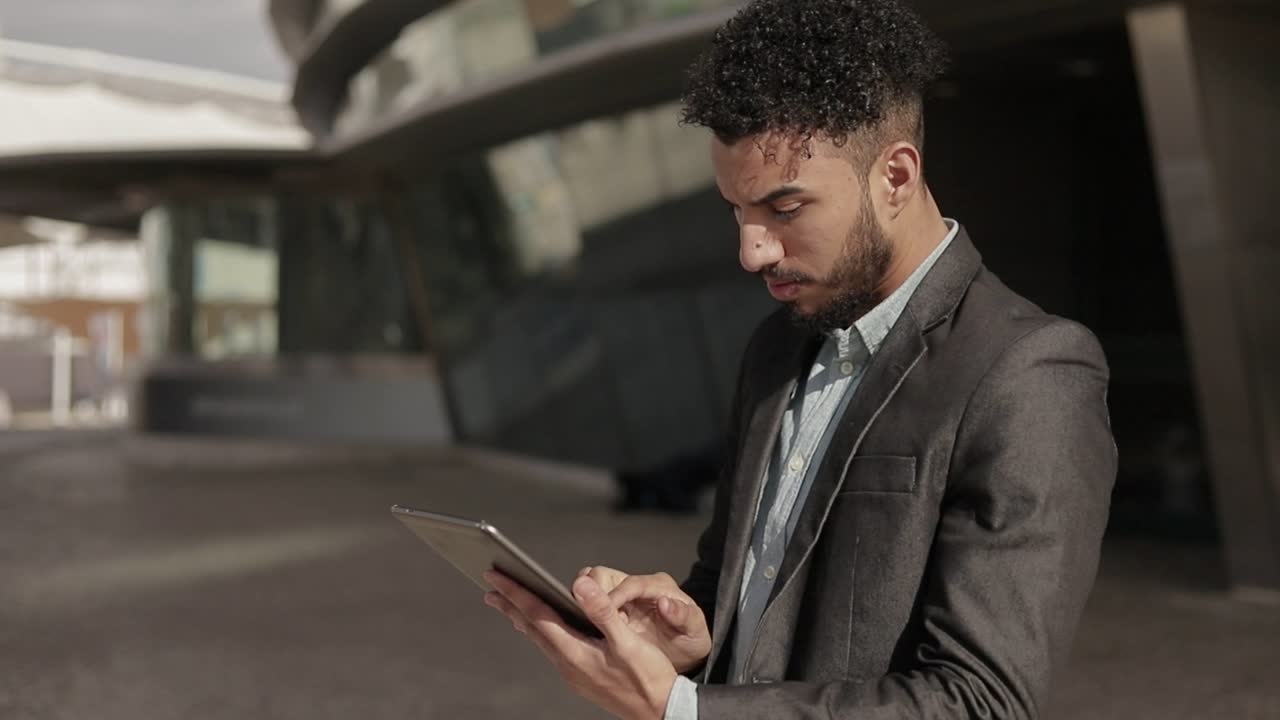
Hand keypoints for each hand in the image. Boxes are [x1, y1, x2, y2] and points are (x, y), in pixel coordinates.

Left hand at [484, 570, 676, 719]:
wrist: (660, 711)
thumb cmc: (648, 678)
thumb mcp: (628, 641)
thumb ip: (602, 611)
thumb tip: (580, 585)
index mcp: (575, 652)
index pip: (537, 614)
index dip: (515, 592)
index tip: (496, 577)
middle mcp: (567, 664)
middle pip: (531, 627)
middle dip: (510, 606)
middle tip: (490, 588)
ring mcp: (573, 672)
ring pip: (540, 639)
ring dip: (523, 619)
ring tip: (510, 606)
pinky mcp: (581, 676)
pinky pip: (553, 648)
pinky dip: (541, 631)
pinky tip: (544, 629)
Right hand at [581, 567, 710, 674]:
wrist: (683, 655)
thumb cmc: (689, 641)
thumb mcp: (694, 632)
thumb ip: (684, 616)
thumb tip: (665, 602)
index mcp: (660, 586)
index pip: (632, 583)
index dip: (617, 595)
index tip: (606, 610)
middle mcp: (639, 585)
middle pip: (605, 576)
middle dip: (596, 596)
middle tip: (599, 623)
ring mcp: (622, 595)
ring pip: (593, 585)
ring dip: (588, 603)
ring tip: (595, 627)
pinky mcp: (611, 606)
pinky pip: (590, 601)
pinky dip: (586, 612)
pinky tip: (592, 630)